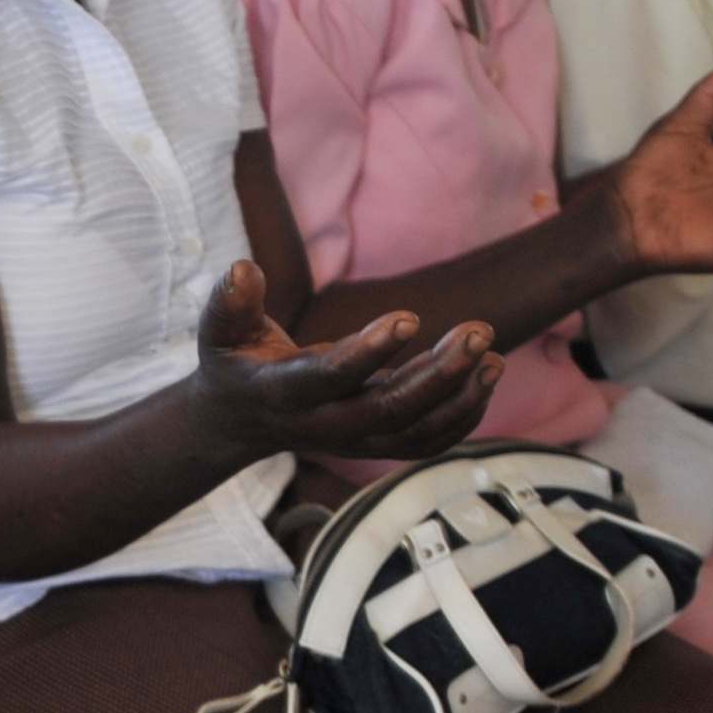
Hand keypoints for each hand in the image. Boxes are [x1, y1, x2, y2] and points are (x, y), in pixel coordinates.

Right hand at [183, 261, 501, 463]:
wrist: (240, 421)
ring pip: (416, 432)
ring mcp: (354, 440)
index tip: (409, 316)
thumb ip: (230, 302)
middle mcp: (324, 425)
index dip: (369, 351)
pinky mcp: (377, 443)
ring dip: (461, 397)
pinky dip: (464, 416)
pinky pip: (428, 442)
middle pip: (389, 412)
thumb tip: (244, 269)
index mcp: (286, 393)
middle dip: (438, 375)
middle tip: (479, 332)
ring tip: (492, 356)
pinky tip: (485, 376)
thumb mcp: (220, 330)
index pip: (331, 377)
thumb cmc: (235, 361)